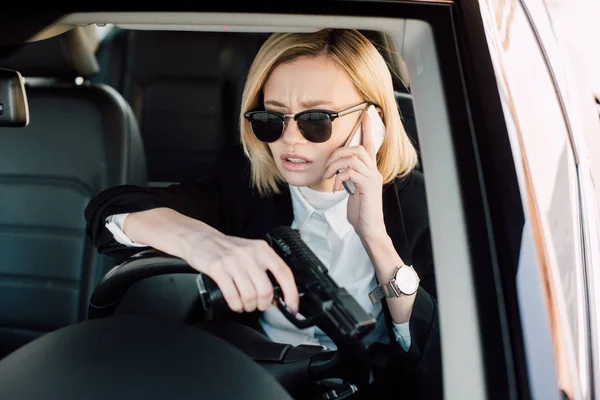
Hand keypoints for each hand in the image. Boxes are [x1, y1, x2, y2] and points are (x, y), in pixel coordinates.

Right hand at [183, 231, 298, 313]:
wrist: (201, 239)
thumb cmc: (228, 249)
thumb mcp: (251, 253)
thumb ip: (265, 271)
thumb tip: (278, 296)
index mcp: (262, 250)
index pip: (284, 273)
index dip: (291, 293)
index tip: (292, 307)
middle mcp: (250, 254)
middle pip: (265, 290)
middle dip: (263, 304)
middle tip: (259, 305)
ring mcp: (233, 261)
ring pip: (249, 295)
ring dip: (249, 306)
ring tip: (246, 305)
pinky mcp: (217, 269)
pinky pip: (232, 295)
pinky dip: (236, 305)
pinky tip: (236, 304)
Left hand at [322, 111, 385, 239]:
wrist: (369, 229)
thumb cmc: (361, 211)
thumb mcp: (353, 190)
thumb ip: (349, 177)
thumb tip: (339, 170)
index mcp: (370, 171)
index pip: (370, 145)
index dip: (368, 129)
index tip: (366, 115)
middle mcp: (374, 172)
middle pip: (357, 148)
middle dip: (337, 154)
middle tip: (328, 168)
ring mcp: (372, 179)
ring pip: (353, 158)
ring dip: (335, 165)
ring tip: (329, 177)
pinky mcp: (367, 187)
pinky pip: (351, 172)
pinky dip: (339, 177)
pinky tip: (336, 188)